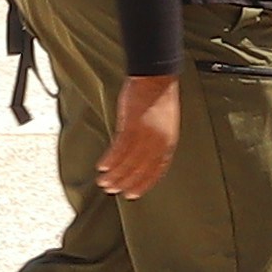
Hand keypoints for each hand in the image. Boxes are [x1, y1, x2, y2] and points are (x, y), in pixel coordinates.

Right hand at [95, 75, 181, 198]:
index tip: (133, 194)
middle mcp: (159, 142)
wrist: (156, 77)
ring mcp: (146, 135)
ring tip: (104, 183)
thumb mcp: (164, 123)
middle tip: (114, 191)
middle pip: (141, 169)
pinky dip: (110, 159)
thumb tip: (142, 155)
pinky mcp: (132, 126)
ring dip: (115, 174)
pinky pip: (119, 148)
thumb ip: (155, 140)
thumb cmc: (159, 96)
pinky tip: (102, 166)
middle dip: (126, 182)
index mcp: (169, 142)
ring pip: (128, 161)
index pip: (157, 170)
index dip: (144, 184)